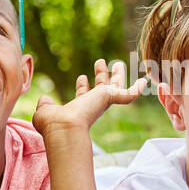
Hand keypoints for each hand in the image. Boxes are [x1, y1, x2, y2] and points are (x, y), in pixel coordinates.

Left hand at [32, 58, 147, 137]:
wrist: (64, 127)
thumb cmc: (52, 124)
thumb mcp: (45, 112)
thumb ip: (45, 105)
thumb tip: (44, 99)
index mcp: (78, 109)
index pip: (83, 97)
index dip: (82, 87)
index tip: (81, 78)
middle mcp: (92, 106)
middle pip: (100, 89)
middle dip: (101, 76)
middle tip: (100, 62)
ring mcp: (102, 102)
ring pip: (114, 86)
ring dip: (117, 75)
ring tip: (118, 63)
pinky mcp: (110, 97)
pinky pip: (128, 94)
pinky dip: (136, 89)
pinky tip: (144, 81)